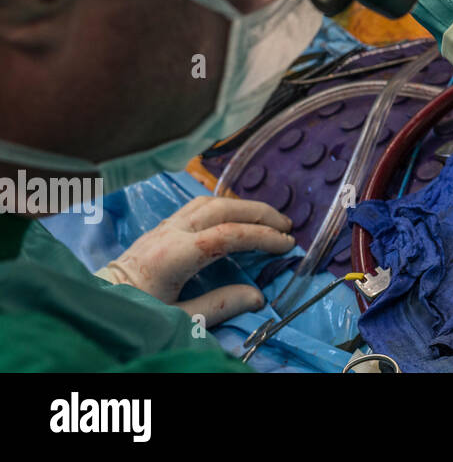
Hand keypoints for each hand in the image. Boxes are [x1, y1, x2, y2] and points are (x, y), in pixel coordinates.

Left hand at [97, 196, 295, 324]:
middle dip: (259, 213)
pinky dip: (224, 206)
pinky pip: (198, 206)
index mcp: (175, 255)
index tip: (286, 244)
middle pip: (222, 208)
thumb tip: (258, 296)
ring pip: (210, 201)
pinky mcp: (161, 228)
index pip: (228, 235)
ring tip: (267, 218)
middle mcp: (170, 232)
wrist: (98, 307)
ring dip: (242, 206)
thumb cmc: (136, 315)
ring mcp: (164, 227)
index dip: (262, 236)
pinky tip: (235, 216)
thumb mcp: (179, 320)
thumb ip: (220, 306)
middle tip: (286, 225)